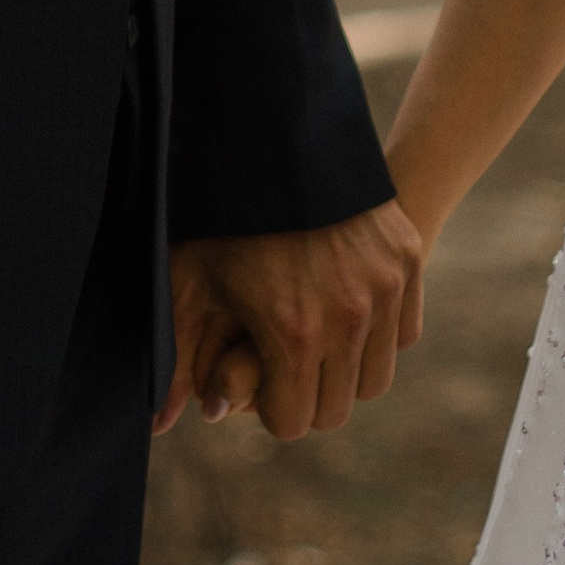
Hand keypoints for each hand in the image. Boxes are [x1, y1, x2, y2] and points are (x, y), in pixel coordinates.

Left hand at [155, 200, 424, 442]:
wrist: (277, 137)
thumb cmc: (222, 214)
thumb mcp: (188, 283)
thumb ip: (175, 359)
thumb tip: (157, 427)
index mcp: (292, 334)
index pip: (293, 423)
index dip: (268, 408)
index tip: (255, 379)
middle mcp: (349, 318)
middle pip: (336, 410)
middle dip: (305, 397)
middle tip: (280, 363)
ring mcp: (385, 288)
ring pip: (375, 379)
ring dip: (345, 372)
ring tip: (312, 338)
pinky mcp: (407, 261)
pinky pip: (402, 333)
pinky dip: (377, 334)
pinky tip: (343, 308)